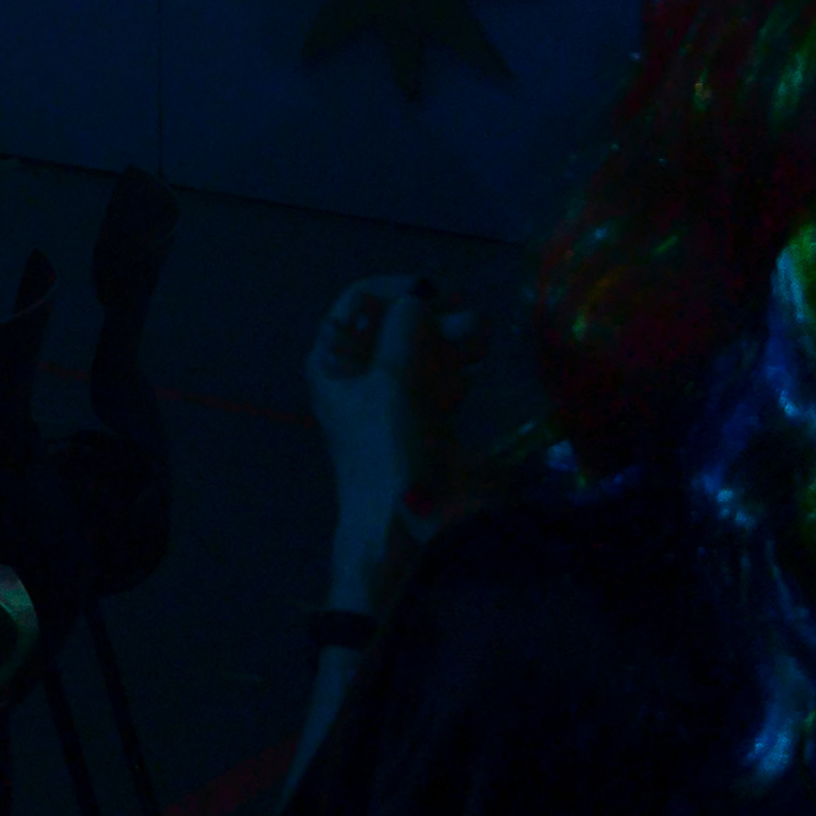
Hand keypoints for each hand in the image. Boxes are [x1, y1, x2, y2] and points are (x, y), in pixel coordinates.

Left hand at [305, 272, 475, 602]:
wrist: (404, 525)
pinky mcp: (418, 423)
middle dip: (434, 317)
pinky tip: (467, 380)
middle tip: (474, 322)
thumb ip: (406, 330)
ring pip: (421, 353)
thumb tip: (418, 296)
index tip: (440, 292)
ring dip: (451, 341)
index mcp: (332, 359)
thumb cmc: (389, 448)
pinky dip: (452, 373)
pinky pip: (435, 383)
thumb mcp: (393, 382)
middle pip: (395, 325)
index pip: (358, 302)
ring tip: (482, 341)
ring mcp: (388, 399)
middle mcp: (356, 374)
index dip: (398, 289)